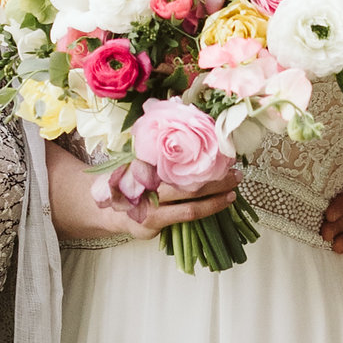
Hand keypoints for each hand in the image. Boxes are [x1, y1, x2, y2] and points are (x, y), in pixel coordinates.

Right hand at [45, 134, 239, 243]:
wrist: (106, 209)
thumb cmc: (129, 179)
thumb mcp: (136, 159)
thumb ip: (155, 148)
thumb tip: (181, 116)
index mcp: (143, 167)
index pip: (174, 159)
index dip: (199, 154)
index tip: (219, 147)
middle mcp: (146, 188)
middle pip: (188, 183)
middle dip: (215, 178)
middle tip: (236, 170)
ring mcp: (151, 209)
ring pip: (191, 205)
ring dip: (216, 197)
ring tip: (234, 188)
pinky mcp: (155, 225)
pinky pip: (187, 218)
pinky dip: (207, 210)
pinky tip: (222, 203)